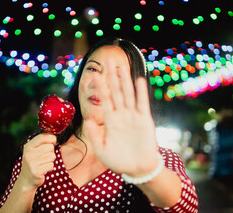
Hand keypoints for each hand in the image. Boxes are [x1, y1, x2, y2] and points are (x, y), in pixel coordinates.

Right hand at [19, 133, 56, 188]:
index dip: (51, 138)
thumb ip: (42, 143)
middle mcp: (29, 154)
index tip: (53, 141)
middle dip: (51, 152)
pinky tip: (44, 169)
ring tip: (44, 163)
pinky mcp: (37, 172)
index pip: (42, 137)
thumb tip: (54, 136)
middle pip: (50, 147)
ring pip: (52, 156)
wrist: (26, 180)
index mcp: (28, 147)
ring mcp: (32, 163)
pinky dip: (50, 167)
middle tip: (45, 157)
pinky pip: (51, 165)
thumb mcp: (34, 150)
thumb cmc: (34, 162)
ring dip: (51, 160)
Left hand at [85, 60, 158, 176]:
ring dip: (125, 80)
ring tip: (121, 66)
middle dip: (112, 77)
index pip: (104, 100)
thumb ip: (94, 135)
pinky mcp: (144, 120)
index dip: (100, 88)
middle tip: (108, 61)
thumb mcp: (101, 150)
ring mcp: (133, 116)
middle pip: (116, 92)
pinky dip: (140, 92)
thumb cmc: (119, 161)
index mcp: (110, 120)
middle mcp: (121, 115)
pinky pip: (142, 104)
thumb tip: (88, 120)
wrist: (138, 169)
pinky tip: (138, 80)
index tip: (93, 75)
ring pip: (128, 94)